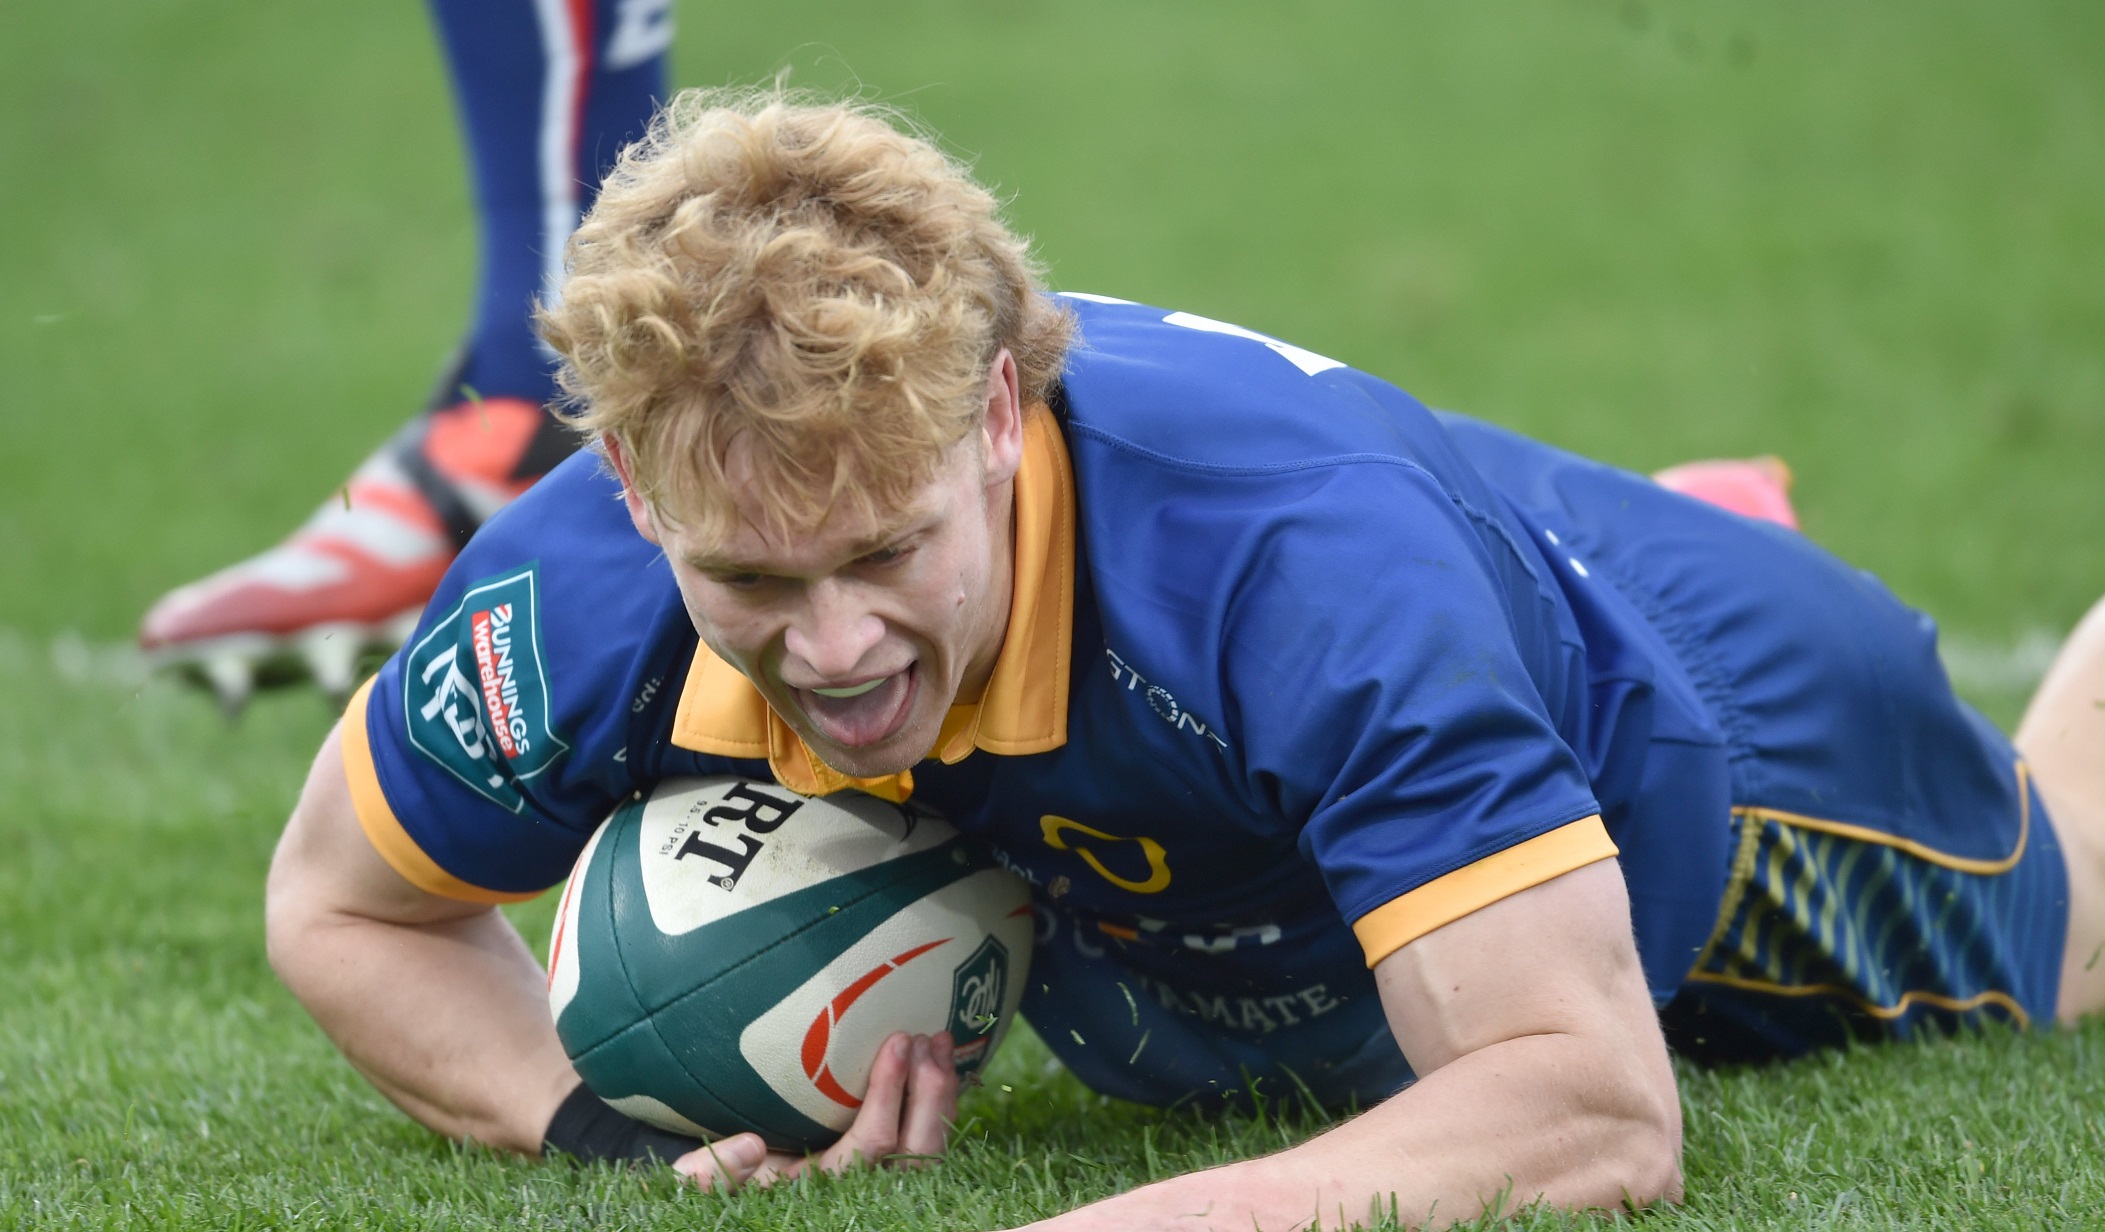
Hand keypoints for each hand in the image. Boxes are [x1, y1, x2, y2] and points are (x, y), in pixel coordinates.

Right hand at [672, 1030, 958, 1190]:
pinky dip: (943, 1110)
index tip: (898, 1042)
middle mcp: (860, 1198)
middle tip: (928, 1039)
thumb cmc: (720, 1181)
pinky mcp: (890, 1177)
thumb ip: (709, 1174)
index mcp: (821, 1193)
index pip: (871, 1147)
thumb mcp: (700, 1179)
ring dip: (943, 1098)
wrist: (733, 1201)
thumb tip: (752, 1146)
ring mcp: (881, 1191)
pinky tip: (944, 1068)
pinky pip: (930, 1150)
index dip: (890, 1096)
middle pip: (919, 1154)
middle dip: (931, 1094)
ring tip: (942, 1045)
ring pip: (933, 1154)